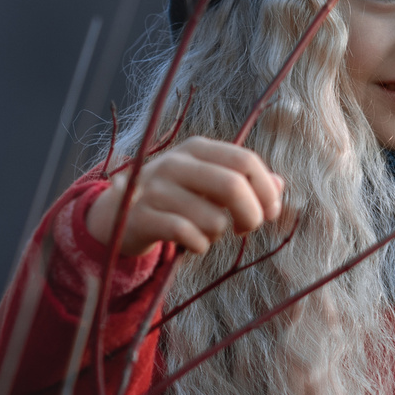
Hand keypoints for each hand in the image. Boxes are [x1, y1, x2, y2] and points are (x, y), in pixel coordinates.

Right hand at [83, 137, 284, 256]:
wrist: (115, 214)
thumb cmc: (172, 199)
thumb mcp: (206, 182)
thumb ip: (242, 180)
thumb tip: (280, 183)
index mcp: (196, 149)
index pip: (245, 160)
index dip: (266, 189)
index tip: (270, 211)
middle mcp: (176, 163)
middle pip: (233, 186)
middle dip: (251, 215)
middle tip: (245, 229)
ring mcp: (156, 189)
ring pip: (213, 219)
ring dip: (217, 235)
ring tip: (205, 233)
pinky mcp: (142, 216)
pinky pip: (188, 236)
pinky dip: (198, 246)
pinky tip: (192, 243)